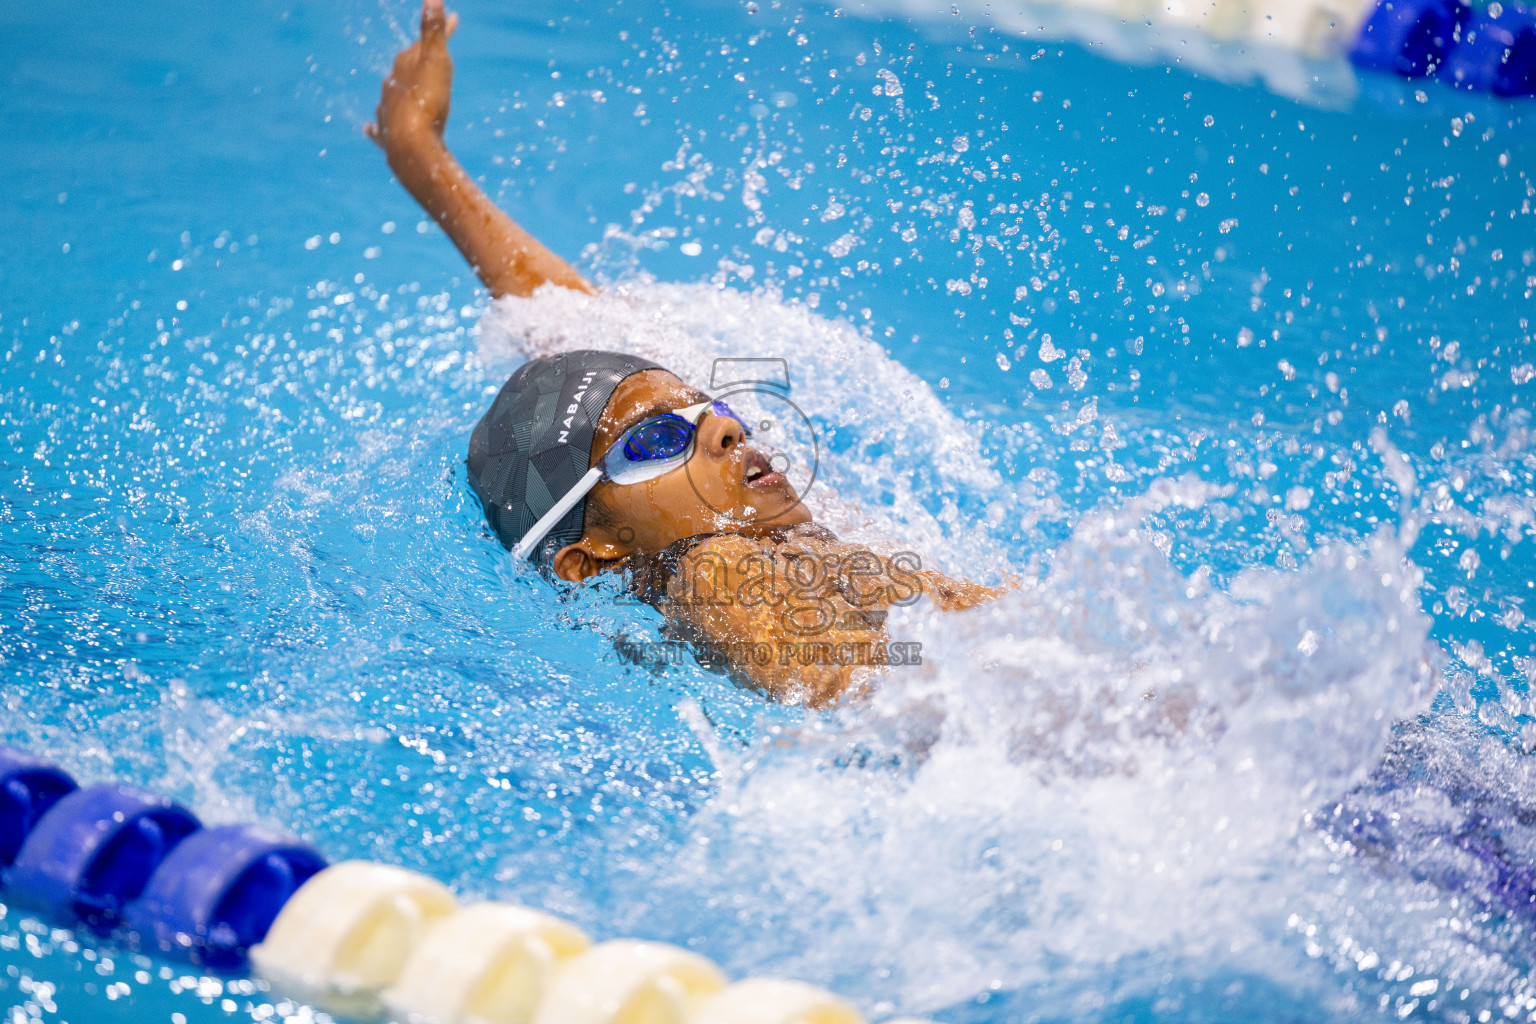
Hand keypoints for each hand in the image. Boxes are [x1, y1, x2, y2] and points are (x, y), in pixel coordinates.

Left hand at [365, 0, 459, 153]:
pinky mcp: (386, 136)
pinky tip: (369, 128)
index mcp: (403, 64)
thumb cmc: (427, 101)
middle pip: (405, 68)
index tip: (456, 21)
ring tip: (408, 92)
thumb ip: (432, 30)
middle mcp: (390, 85)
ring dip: (400, 91)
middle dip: (418, 62)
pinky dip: (376, 127)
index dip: (442, 32)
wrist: (411, 145)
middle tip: (433, 59)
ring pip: (391, 96)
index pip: (423, 42)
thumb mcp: (436, 62)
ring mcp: (387, 110)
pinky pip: (379, 129)